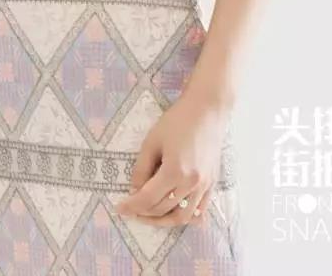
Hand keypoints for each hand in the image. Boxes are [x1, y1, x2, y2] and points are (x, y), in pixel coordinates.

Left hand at [115, 90, 230, 227]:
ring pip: (182, 217)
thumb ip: (142, 169)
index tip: (119, 208)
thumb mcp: (152, 141)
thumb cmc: (177, 121)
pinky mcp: (212, 185)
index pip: (148, 199)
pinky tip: (172, 213)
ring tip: (148, 214)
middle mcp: (192, 184)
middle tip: (130, 209)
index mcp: (175, 171)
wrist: (207, 111)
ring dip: (163, 220)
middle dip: (143, 213)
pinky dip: (184, 217)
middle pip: (163, 210)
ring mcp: (204, 186)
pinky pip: (199, 212)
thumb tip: (134, 191)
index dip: (131, 206)